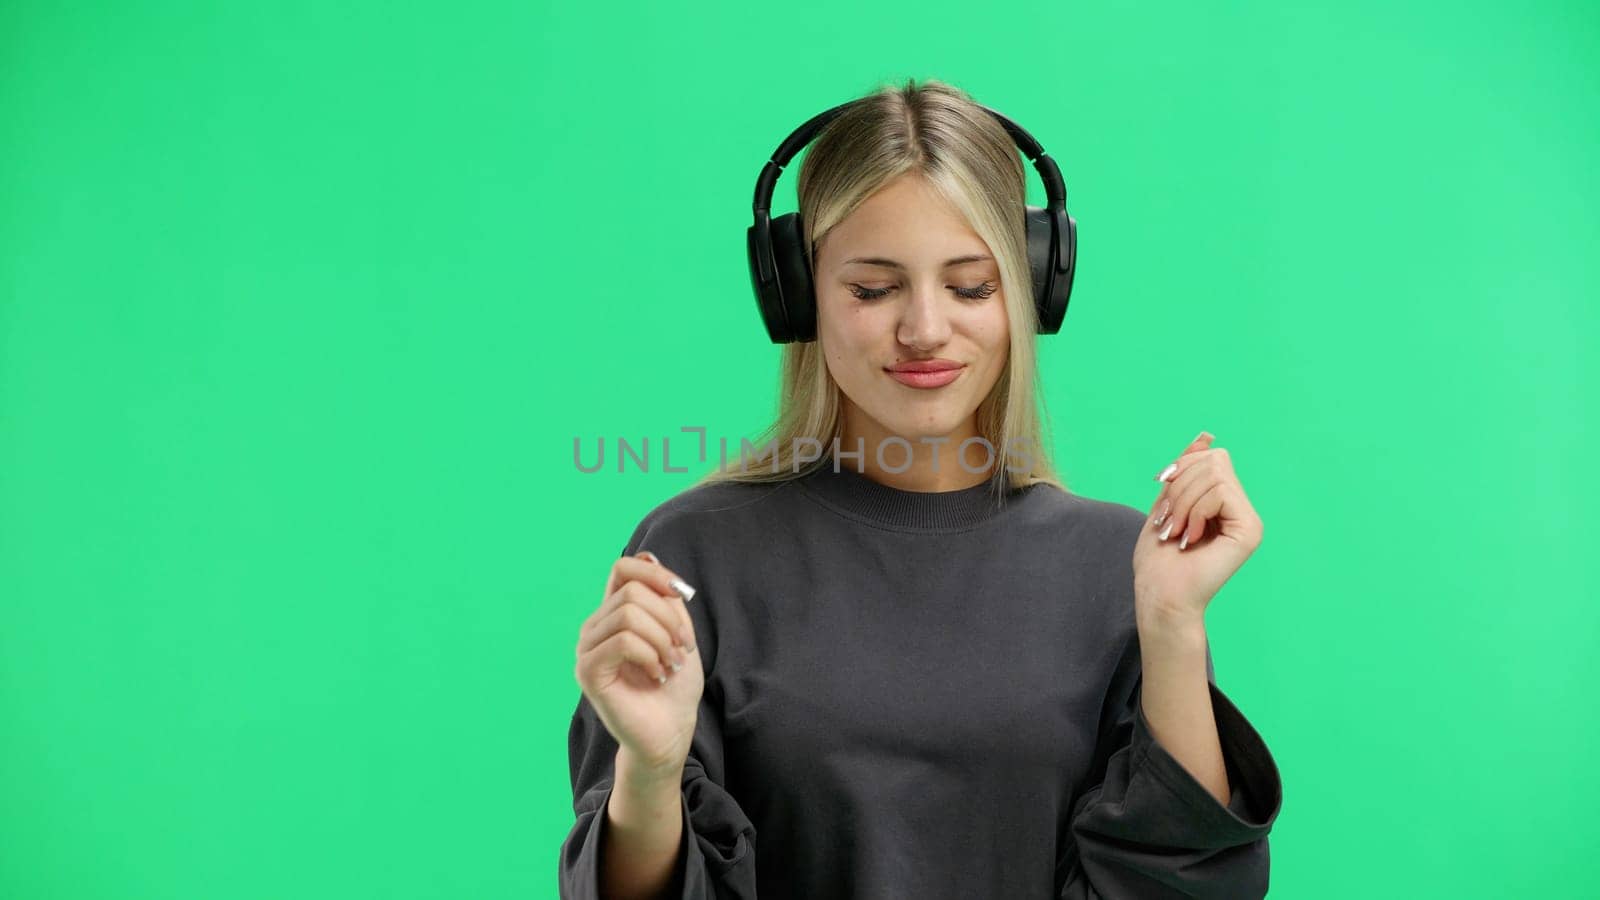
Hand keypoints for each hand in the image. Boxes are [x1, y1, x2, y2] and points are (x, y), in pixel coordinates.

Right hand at [574, 551, 702, 775]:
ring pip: (628, 613)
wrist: (670, 732)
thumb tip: (649, 555)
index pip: (623, 567)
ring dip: (663, 639)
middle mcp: (595, 627)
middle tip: (682, 649)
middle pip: (632, 590)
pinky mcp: (588, 672)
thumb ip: (664, 597)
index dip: (655, 572)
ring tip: (671, 664)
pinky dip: (649, 654)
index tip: (682, 595)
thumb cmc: (674, 685)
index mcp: (613, 613)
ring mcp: (587, 649)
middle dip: (669, 618)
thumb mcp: (679, 631)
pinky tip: (657, 674)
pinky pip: (622, 640)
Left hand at [1132, 432, 1263, 625]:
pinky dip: (1195, 511)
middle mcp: (1242, 509)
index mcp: (1224, 502)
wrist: (1160, 594)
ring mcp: (1249, 520)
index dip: (1181, 469)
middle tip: (1170, 522)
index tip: (1164, 502)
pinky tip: (1191, 538)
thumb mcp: (1167, 501)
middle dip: (1180, 486)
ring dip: (1183, 502)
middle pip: (1214, 460)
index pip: (1210, 457)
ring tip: (1178, 532)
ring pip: (1215, 474)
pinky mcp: (1250, 531)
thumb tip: (1205, 436)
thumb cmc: (1159, 557)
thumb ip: (1187, 470)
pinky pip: (1221, 492)